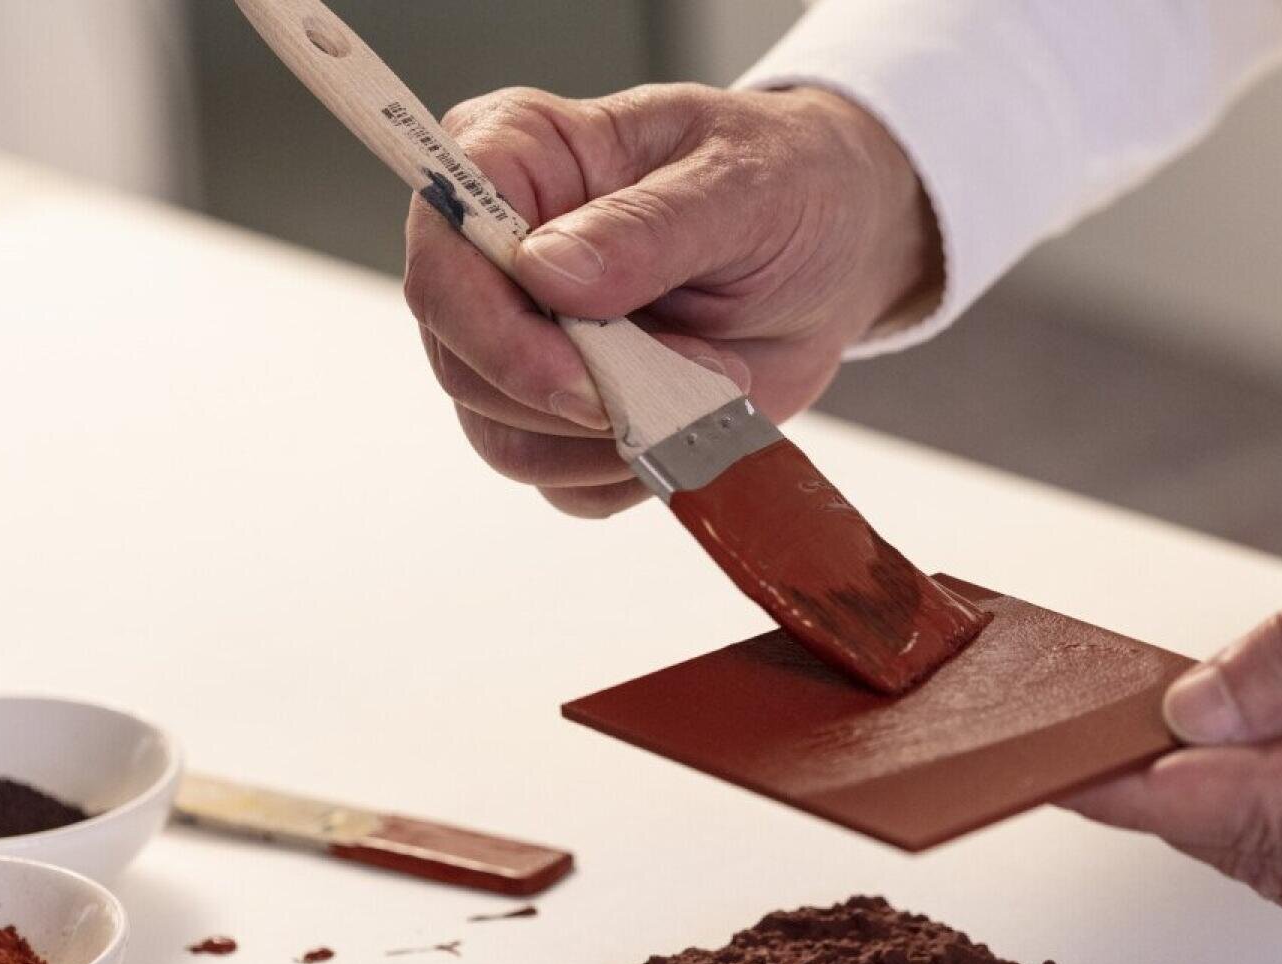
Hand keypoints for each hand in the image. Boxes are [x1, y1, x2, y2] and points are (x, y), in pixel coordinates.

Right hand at [404, 83, 938, 516]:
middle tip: (694, 370)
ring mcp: (523, 341)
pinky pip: (566, 485)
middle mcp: (496, 256)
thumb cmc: (788, 182)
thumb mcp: (742, 184)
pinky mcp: (565, 416)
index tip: (584, 375)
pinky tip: (695, 419)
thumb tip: (548, 268)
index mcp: (514, 159)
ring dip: (615, 440)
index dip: (492, 332)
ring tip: (709, 384)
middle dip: (575, 396)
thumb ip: (646, 226)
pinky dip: (637, 472)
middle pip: (460, 363)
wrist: (839, 249)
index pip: (442, 256)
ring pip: (504, 438)